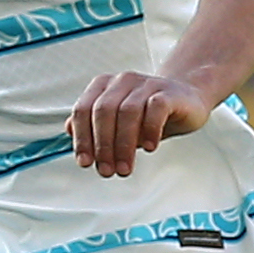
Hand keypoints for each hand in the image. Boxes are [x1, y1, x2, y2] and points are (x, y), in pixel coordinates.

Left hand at [69, 71, 211, 176]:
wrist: (185, 99)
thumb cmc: (147, 114)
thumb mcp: (117, 121)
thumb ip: (92, 125)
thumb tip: (68, 130)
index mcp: (104, 86)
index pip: (83, 110)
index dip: (82, 138)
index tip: (85, 162)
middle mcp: (122, 81)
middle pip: (104, 112)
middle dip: (103, 145)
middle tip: (107, 171)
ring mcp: (146, 84)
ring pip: (127, 112)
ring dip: (124, 144)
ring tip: (125, 168)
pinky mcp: (168, 92)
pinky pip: (155, 109)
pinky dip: (150, 130)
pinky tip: (149, 147)